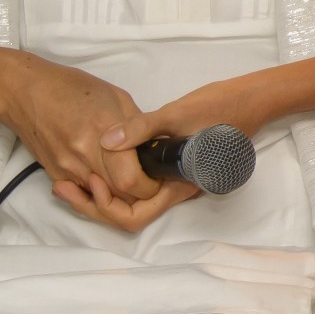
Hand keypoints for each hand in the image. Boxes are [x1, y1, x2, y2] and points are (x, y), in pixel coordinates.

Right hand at [0, 55, 161, 220]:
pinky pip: (83, 192)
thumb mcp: (117, 98)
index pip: (130, 180)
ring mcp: (66, 169)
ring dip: (119, 193)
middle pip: (117, 195)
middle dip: (139, 194)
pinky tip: (106, 173)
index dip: (150, 186)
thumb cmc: (74, 88)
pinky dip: (99, 188)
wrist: (25, 92)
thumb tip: (157, 148)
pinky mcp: (55, 174)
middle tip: (149, 179)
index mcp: (103, 132)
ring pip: (100, 197)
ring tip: (130, 175)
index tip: (158, 177)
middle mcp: (83, 156)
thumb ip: (138, 127)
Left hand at [71, 76, 275, 232]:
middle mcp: (173, 188)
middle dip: (93, 205)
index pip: (136, 215)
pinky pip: (134, 183)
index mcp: (179, 184)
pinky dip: (110, 179)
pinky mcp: (167, 165)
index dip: (107, 206)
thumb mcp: (180, 114)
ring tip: (68, 179)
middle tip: (63, 186)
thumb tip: (106, 140)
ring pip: (128, 200)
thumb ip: (143, 127)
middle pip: (127, 213)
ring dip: (97, 194)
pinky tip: (91, 164)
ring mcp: (170, 178)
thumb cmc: (221, 107)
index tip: (89, 182)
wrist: (251, 98)